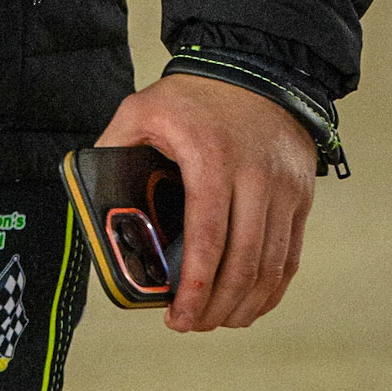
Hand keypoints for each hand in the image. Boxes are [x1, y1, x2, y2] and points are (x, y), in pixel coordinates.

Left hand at [95, 73, 316, 331]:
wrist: (255, 66)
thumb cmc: (194, 93)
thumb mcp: (142, 107)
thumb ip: (113, 146)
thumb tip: (91, 193)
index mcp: (209, 156)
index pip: (207, 236)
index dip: (196, 286)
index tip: (178, 315)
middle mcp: (253, 174)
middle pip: (243, 262)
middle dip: (217, 307)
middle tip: (192, 324)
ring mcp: (282, 187)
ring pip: (270, 267)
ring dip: (244, 305)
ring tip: (217, 320)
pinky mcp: (300, 196)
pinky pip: (289, 256)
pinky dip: (271, 288)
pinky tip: (250, 303)